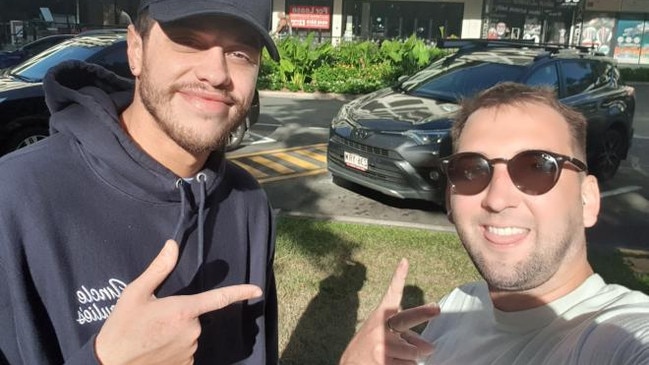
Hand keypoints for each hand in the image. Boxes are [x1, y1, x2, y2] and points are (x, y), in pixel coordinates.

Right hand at [95, 240, 261, 364]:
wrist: (111, 364)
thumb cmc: (122, 326)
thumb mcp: (136, 293)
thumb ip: (158, 269)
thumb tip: (172, 245)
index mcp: (183, 310)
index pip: (218, 298)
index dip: (240, 292)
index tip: (257, 290)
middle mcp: (192, 331)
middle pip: (195, 317)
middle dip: (180, 316)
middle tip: (154, 321)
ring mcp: (190, 351)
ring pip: (190, 335)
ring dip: (176, 334)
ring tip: (151, 336)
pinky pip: (186, 352)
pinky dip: (175, 349)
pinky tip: (156, 349)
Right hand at [340, 259, 439, 364]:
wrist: (350, 364)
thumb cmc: (370, 346)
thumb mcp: (383, 335)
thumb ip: (406, 336)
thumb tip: (430, 347)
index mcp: (381, 315)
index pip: (391, 293)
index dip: (398, 277)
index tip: (405, 261)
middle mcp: (381, 327)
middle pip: (406, 319)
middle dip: (422, 313)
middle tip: (437, 308)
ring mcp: (382, 345)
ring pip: (413, 352)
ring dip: (412, 357)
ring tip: (395, 356)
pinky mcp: (383, 361)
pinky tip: (391, 364)